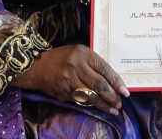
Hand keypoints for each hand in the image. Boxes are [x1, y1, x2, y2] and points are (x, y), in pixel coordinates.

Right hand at [12, 44, 129, 114]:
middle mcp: (76, 66)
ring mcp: (68, 81)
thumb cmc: (62, 57)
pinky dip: (91, 105)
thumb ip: (93, 63)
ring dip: (103, 104)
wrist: (37, 67)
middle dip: (111, 96)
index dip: (115, 81)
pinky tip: (98, 107)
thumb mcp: (79, 53)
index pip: (104, 69)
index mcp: (82, 53)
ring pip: (90, 96)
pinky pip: (80, 101)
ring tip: (113, 109)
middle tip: (120, 103)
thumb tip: (112, 80)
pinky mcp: (63, 92)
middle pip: (98, 84)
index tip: (125, 91)